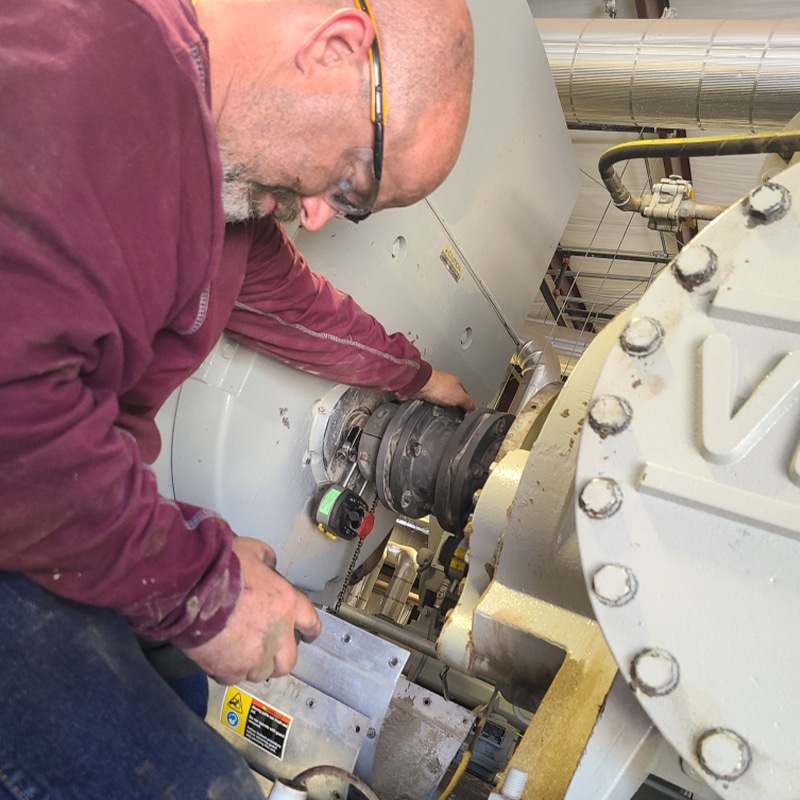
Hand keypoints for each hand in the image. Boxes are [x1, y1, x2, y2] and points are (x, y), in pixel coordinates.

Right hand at [182, 537, 320, 683]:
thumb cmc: (220, 567)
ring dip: (255, 664)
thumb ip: (266, 558)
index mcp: (286, 603)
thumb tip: (269, 563)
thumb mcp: (251, 550)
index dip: (308, 630)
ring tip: (242, 652)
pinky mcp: (230, 669)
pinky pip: (235, 677)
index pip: (311, 623)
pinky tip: (222, 657)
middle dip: (280, 656)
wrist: (190, 588)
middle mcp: (277, 633)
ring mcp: (255, 655)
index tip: (307, 635)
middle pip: (289, 659)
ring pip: (262, 672)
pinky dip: (230, 670)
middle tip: (268, 648)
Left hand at [413, 369, 475, 411]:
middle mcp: (446, 383)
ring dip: (442, 405)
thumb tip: (473, 409)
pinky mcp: (426, 391)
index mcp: (457, 382)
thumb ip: (468, 403)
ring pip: (442, 399)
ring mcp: (435, 386)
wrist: (419, 384)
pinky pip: (432, 400)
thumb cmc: (438, 386)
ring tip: (442, 409)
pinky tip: (433, 406)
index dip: (466, 405)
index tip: (466, 413)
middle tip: (454, 413)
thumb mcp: (460, 397)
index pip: (466, 395)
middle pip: (453, 397)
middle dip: (454, 406)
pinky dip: (434, 404)